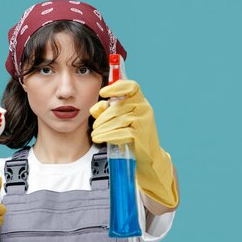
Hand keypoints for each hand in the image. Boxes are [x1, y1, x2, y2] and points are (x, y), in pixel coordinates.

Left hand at [90, 80, 178, 207]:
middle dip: (102, 118)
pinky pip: (121, 132)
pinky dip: (108, 136)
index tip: (103, 93)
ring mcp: (144, 120)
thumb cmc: (132, 135)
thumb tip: (95, 108)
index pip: (131, 86)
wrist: (148, 155)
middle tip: (94, 127)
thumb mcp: (119, 120)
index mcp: (140, 100)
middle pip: (118, 108)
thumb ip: (106, 111)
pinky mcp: (141, 134)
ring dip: (102, 129)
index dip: (116, 87)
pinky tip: (100, 138)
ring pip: (118, 121)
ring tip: (95, 135)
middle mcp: (144, 108)